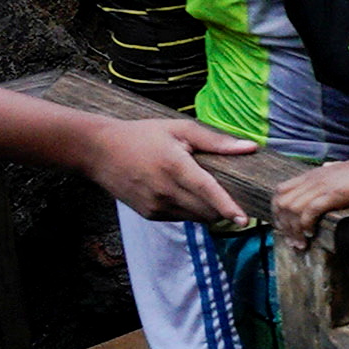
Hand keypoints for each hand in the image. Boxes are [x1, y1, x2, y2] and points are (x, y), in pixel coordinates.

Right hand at [88, 111, 257, 227]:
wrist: (99, 151)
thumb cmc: (143, 136)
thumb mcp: (179, 129)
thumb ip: (215, 140)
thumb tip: (250, 147)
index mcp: (174, 165)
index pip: (206, 190)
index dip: (226, 206)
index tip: (243, 219)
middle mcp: (164, 189)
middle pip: (205, 210)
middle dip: (223, 207)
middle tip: (233, 194)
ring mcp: (155, 205)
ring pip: (195, 217)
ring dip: (208, 210)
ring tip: (204, 189)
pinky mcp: (149, 214)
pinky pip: (180, 217)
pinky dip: (190, 209)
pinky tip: (182, 192)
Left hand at [272, 150, 348, 243]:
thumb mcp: (344, 169)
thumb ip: (333, 169)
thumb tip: (328, 166)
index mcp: (313, 174)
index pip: (281, 191)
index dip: (277, 212)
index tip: (285, 228)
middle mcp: (312, 179)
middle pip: (281, 202)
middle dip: (281, 224)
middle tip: (291, 240)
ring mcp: (321, 186)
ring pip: (292, 209)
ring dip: (293, 230)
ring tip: (301, 243)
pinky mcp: (332, 194)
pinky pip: (308, 211)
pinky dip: (305, 225)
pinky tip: (310, 235)